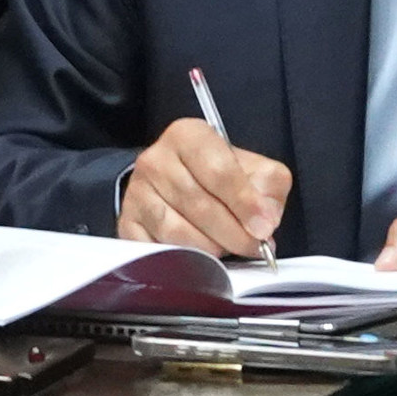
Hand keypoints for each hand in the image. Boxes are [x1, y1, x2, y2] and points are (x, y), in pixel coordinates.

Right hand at [118, 118, 291, 256]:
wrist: (174, 180)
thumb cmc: (216, 174)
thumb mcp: (250, 167)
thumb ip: (268, 187)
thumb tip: (266, 220)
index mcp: (189, 135)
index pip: (219, 171)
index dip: (245, 203)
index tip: (264, 228)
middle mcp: (156, 159)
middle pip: (199, 205)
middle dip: (233, 233)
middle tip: (253, 246)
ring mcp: (138, 192)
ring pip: (178, 232)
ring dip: (211, 248)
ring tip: (227, 247)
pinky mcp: (128, 222)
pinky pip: (158, 250)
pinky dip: (184, 259)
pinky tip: (201, 257)